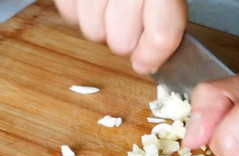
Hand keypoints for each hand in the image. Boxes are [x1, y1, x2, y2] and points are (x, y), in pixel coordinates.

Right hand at [54, 0, 186, 74]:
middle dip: (127, 41)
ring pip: (92, 32)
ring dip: (103, 27)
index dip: (154, 57)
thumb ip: (166, 21)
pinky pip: (68, 14)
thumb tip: (147, 60)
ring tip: (111, 5)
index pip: (162, 34)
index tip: (146, 63)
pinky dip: (80, 12)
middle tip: (131, 23)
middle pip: (122, 42)